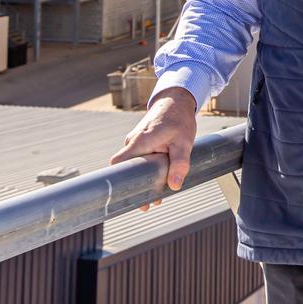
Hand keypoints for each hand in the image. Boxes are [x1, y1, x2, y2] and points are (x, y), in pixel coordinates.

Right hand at [110, 87, 196, 210]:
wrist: (177, 100)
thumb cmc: (179, 119)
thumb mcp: (184, 142)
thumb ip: (180, 164)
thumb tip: (174, 186)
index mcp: (139, 142)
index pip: (118, 164)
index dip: (120, 182)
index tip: (130, 197)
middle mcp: (133, 141)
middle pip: (126, 168)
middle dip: (136, 186)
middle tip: (149, 203)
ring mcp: (136, 141)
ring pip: (135, 164)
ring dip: (144, 177)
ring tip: (158, 194)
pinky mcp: (141, 141)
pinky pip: (140, 158)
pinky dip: (147, 167)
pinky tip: (160, 177)